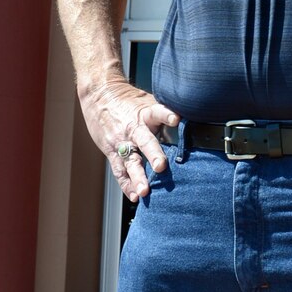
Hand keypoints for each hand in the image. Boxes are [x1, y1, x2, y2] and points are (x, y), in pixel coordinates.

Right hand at [83, 80, 180, 201]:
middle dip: (153, 154)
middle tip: (161, 167)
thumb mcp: (147, 102)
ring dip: (137, 177)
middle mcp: (133, 129)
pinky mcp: (111, 152)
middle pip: (144, 141)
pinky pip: (119, 170)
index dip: (167, 115)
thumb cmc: (129, 101)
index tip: (176, 120)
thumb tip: (192, 125)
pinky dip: (127, 185)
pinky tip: (135, 196)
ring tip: (145, 191)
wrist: (99, 95)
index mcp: (145, 113)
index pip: (157, 112)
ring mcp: (121, 142)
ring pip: (130, 161)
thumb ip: (165, 116)